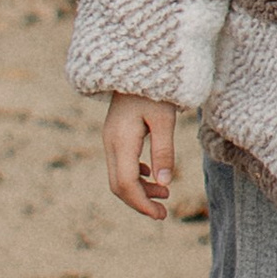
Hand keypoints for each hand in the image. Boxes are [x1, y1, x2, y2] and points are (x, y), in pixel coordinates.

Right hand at [103, 94, 176, 220]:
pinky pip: (121, 163)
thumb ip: (164, 151)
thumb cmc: (155, 88)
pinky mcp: (116, 133)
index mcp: (121, 140)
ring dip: (140, 190)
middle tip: (163, 213)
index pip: (126, 184)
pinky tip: (153, 176)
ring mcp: (111, 138)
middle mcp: (110, 142)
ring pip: (119, 175)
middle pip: (119, 185)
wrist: (139, 62)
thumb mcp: (165, 118)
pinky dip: (136, 176)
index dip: (142, 204)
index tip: (162, 215)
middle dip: (140, 202)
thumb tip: (164, 184)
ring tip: (165, 193)